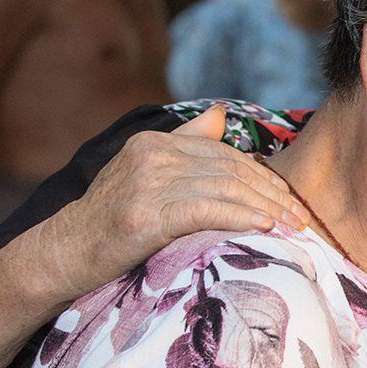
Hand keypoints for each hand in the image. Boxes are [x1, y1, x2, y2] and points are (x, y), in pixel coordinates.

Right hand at [29, 106, 311, 302]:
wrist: (62, 254)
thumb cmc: (109, 220)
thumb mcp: (144, 174)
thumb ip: (183, 142)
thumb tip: (219, 114)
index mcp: (156, 142)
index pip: (227, 156)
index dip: (265, 179)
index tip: (292, 202)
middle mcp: (152, 154)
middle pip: (231, 171)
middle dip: (274, 196)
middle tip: (304, 219)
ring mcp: (147, 182)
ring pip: (225, 189)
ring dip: (267, 210)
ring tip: (294, 228)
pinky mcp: (145, 213)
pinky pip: (207, 210)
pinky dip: (241, 217)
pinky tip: (264, 228)